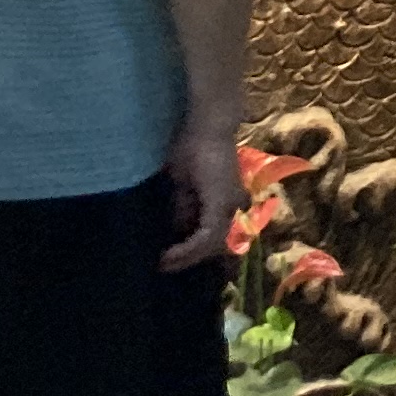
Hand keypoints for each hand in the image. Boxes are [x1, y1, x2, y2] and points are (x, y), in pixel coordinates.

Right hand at [162, 125, 241, 270]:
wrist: (206, 127)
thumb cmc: (191, 148)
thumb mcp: (181, 184)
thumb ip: (183, 206)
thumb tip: (178, 230)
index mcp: (223, 201)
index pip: (211, 235)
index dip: (191, 251)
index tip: (167, 261)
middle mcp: (231, 207)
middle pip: (212, 244)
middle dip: (189, 259)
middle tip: (163, 267)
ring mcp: (229, 207)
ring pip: (210, 245)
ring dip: (186, 257)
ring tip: (163, 264)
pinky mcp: (222, 205)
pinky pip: (207, 237)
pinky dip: (188, 249)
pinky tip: (169, 257)